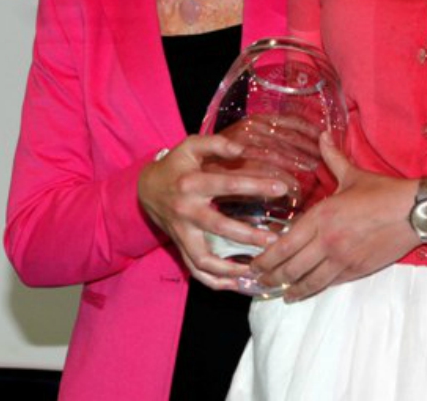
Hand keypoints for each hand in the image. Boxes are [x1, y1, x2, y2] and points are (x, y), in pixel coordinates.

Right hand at [138, 134, 290, 291]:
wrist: (145, 189)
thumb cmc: (175, 166)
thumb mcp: (191, 146)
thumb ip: (216, 144)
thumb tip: (242, 150)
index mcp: (191, 183)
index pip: (227, 184)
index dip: (255, 185)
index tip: (281, 188)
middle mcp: (186, 211)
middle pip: (219, 228)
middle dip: (249, 237)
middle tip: (275, 241)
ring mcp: (181, 233)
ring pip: (204, 259)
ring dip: (231, 269)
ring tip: (259, 269)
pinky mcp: (180, 247)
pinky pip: (196, 271)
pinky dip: (215, 282)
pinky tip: (238, 284)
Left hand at [248, 133, 418, 301]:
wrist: (415, 212)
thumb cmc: (384, 192)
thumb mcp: (353, 175)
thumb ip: (332, 158)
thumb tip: (322, 136)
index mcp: (321, 216)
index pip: (284, 244)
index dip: (266, 258)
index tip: (253, 263)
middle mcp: (327, 241)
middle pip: (291, 266)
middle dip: (271, 276)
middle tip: (258, 281)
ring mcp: (342, 259)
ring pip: (308, 280)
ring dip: (290, 288)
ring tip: (278, 293)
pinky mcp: (357, 270)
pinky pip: (329, 283)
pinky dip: (313, 289)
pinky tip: (304, 292)